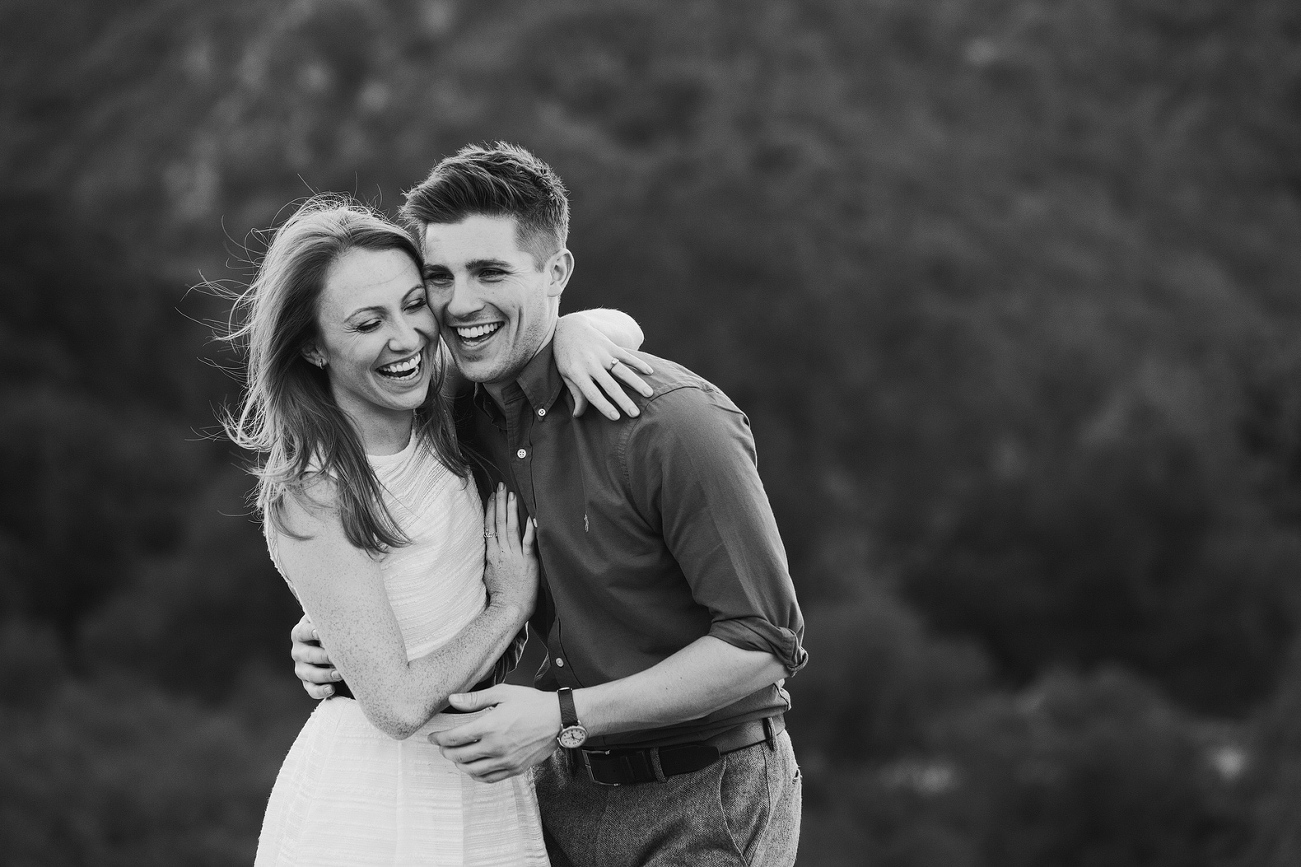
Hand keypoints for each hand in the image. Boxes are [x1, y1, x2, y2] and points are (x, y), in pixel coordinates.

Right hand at [290, 613, 341, 699]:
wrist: (334, 644)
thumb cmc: (334, 627)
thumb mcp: (330, 619)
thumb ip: (334, 615)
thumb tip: (349, 610)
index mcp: (301, 632)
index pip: (302, 632)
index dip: (310, 632)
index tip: (319, 632)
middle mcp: (298, 651)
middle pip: (308, 655)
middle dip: (323, 657)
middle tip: (337, 657)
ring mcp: (301, 668)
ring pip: (310, 674)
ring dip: (325, 675)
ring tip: (340, 674)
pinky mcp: (307, 682)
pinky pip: (311, 689)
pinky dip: (320, 691)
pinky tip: (331, 689)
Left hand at [428, 684, 562, 782]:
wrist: (559, 719)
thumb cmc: (532, 703)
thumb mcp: (503, 693)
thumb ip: (475, 699)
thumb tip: (452, 700)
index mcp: (490, 726)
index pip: (455, 738)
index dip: (439, 739)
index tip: (433, 737)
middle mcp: (495, 747)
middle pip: (459, 756)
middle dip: (446, 751)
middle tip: (442, 746)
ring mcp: (505, 760)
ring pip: (471, 770)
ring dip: (458, 764)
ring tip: (456, 756)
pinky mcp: (514, 769)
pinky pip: (488, 778)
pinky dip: (475, 775)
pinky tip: (473, 767)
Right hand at [482, 485, 537, 616]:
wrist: (509, 609)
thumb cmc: (501, 595)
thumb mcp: (489, 574)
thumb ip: (491, 559)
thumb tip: (491, 548)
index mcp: (491, 554)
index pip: (489, 526)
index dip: (491, 509)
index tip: (492, 495)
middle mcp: (501, 552)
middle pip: (499, 522)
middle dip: (500, 502)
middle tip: (501, 486)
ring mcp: (514, 556)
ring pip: (511, 528)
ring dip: (511, 510)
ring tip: (511, 495)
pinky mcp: (527, 562)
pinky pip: (528, 543)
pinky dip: (529, 530)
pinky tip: (530, 517)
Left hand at [553, 315, 653, 419]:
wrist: (568, 326)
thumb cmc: (565, 355)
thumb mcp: (565, 374)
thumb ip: (575, 393)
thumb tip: (578, 415)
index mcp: (577, 373)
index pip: (592, 393)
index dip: (604, 406)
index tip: (616, 417)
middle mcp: (591, 363)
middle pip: (610, 385)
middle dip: (623, 400)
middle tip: (635, 414)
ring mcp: (602, 353)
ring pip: (622, 370)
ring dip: (636, 383)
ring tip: (649, 394)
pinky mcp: (609, 345)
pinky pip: (626, 355)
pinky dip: (638, 363)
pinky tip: (650, 372)